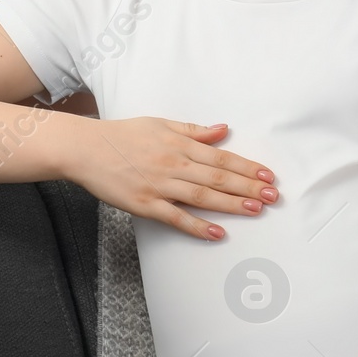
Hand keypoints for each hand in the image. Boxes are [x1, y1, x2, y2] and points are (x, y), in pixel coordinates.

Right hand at [62, 117, 278, 240]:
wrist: (85, 149)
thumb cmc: (122, 135)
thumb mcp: (160, 124)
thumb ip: (194, 130)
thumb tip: (224, 129)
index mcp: (179, 143)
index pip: (221, 156)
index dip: (247, 167)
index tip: (267, 176)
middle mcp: (173, 164)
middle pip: (218, 176)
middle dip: (248, 186)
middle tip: (272, 197)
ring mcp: (159, 185)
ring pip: (202, 196)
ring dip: (231, 203)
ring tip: (255, 209)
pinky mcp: (144, 204)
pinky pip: (175, 217)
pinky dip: (197, 226)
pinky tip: (217, 232)